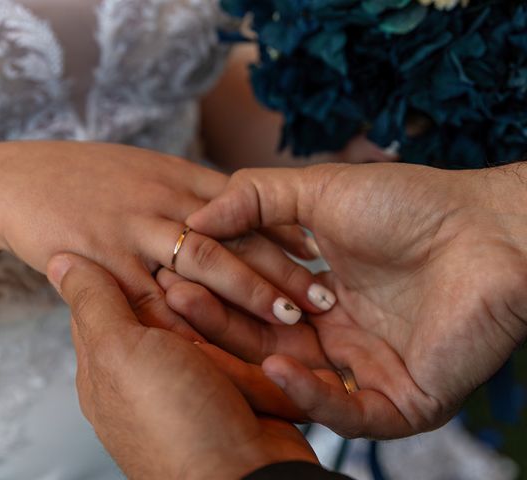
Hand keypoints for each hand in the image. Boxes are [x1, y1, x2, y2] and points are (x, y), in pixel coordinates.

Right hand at [0, 141, 325, 337]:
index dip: (283, 229)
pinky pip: (151, 298)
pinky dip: (187, 321)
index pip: (244, 202)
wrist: (12, 182)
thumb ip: (187, 191)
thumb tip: (230, 216)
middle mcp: (162, 201)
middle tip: (323, 296)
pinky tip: (220, 343)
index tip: (319, 252)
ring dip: (249, 293)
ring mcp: (133, 230)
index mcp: (176, 176)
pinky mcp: (102, 262)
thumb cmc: (81, 177)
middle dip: (281, 266)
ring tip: (288, 319)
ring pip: (203, 264)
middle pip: (234, 234)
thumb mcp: (141, 170)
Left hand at [46, 253, 317, 479]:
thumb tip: (59, 260)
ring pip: (208, 327)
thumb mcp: (119, 351)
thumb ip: (93, 302)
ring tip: (230, 321)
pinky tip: (257, 342)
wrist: (245, 479)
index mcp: (107, 370)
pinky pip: (241, 351)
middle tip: (196, 296)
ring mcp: (194, 385)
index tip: (153, 260)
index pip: (108, 302)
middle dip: (184, 298)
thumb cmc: (175, 423)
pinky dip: (249, 345)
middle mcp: (148, 377)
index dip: (130, 273)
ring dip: (221, 319)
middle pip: (163, 311)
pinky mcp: (235, 391)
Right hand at [186, 162, 526, 437]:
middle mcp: (342, 335)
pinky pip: (350, 412)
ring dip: (253, 358)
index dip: (218, 290)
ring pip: (300, 380)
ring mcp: (372, 369)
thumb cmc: (411, 205)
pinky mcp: (405, 400)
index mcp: (323, 295)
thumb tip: (197, 217)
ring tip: (207, 327)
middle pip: (268, 341)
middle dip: (221, 322)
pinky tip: (279, 366)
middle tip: (177, 299)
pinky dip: (313, 394)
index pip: (256, 303)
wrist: (489, 226)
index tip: (177, 272)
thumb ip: (258, 198)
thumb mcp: (319, 190)